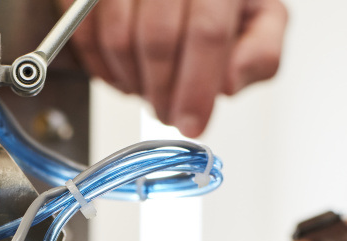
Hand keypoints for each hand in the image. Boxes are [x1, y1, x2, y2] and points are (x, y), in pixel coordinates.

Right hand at [56, 0, 288, 136]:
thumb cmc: (219, 3)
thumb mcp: (260, 20)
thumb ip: (261, 52)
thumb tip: (229, 83)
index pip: (207, 31)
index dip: (197, 85)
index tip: (192, 123)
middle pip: (159, 37)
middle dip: (163, 91)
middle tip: (168, 113)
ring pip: (120, 38)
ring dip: (134, 81)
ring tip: (150, 87)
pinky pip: (86, 34)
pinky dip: (103, 68)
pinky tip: (126, 72)